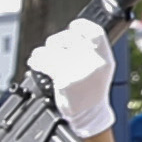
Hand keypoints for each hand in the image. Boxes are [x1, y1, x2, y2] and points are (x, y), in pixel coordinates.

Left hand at [30, 16, 118, 134]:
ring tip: (42, 57)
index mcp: (105, 58)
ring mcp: (80, 70)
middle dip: (56, 41)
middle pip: (69, 37)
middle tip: (53, 47)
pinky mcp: (65, 79)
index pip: (94, 32)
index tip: (72, 27)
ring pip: (53, 48)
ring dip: (43, 51)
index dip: (80, 26)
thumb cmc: (91, 92)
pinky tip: (36, 64)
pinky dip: (36, 61)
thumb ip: (89, 52)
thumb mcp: (99, 69)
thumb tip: (69, 34)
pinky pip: (44, 61)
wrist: (89, 116)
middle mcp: (94, 62)